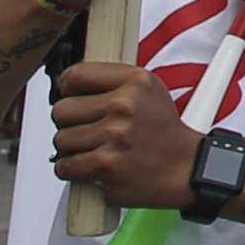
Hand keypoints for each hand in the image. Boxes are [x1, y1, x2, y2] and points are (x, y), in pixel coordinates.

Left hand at [44, 63, 194, 210]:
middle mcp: (125, 105)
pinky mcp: (106, 164)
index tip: (75, 98)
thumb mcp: (148, 90)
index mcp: (135, 80)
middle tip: (88, 128)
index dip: (68, 89)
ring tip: (94, 148)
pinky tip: (89, 165)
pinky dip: (71, 169)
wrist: (184, 167)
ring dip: (72, 148)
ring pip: (60, 139)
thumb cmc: (162, 131)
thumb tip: (68, 85)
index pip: (75, 75)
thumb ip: (111, 82)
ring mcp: (115, 135)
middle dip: (69, 122)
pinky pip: (65, 165)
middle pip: (61, 110)